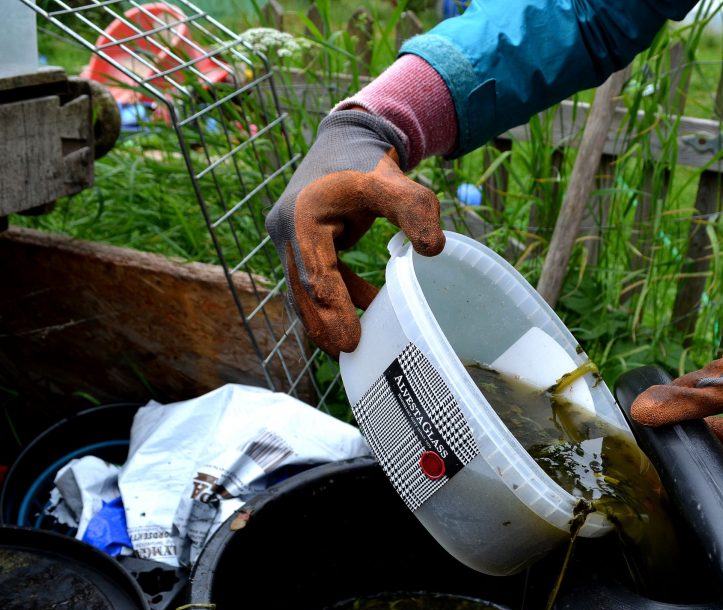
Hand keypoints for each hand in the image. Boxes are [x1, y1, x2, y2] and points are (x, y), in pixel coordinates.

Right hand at [266, 110, 443, 354]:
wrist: (347, 141)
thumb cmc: (371, 164)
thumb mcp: (396, 182)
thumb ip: (415, 210)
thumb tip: (435, 250)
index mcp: (304, 215)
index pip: (316, 271)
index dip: (333, 306)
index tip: (351, 339)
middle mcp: (287, 229)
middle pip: (302, 288)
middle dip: (324, 323)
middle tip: (350, 354)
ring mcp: (290, 239)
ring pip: (304, 289)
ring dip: (327, 317)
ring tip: (355, 347)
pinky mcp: (301, 245)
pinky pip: (314, 280)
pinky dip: (335, 299)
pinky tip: (363, 315)